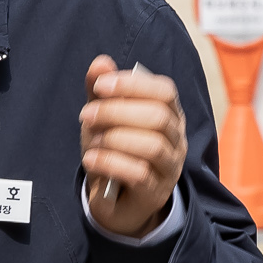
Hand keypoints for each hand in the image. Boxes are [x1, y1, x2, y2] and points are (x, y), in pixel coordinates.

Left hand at [79, 55, 185, 238]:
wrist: (113, 199)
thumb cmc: (113, 150)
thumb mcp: (103, 118)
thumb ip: (101, 92)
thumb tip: (101, 62)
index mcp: (169, 115)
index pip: (165, 91)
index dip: (133, 85)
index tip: (101, 86)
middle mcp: (176, 140)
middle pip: (159, 117)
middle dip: (117, 112)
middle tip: (86, 115)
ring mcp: (170, 168)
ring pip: (153, 146)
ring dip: (115, 139)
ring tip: (92, 140)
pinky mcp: (156, 192)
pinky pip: (139, 174)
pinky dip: (111, 162)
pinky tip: (91, 159)